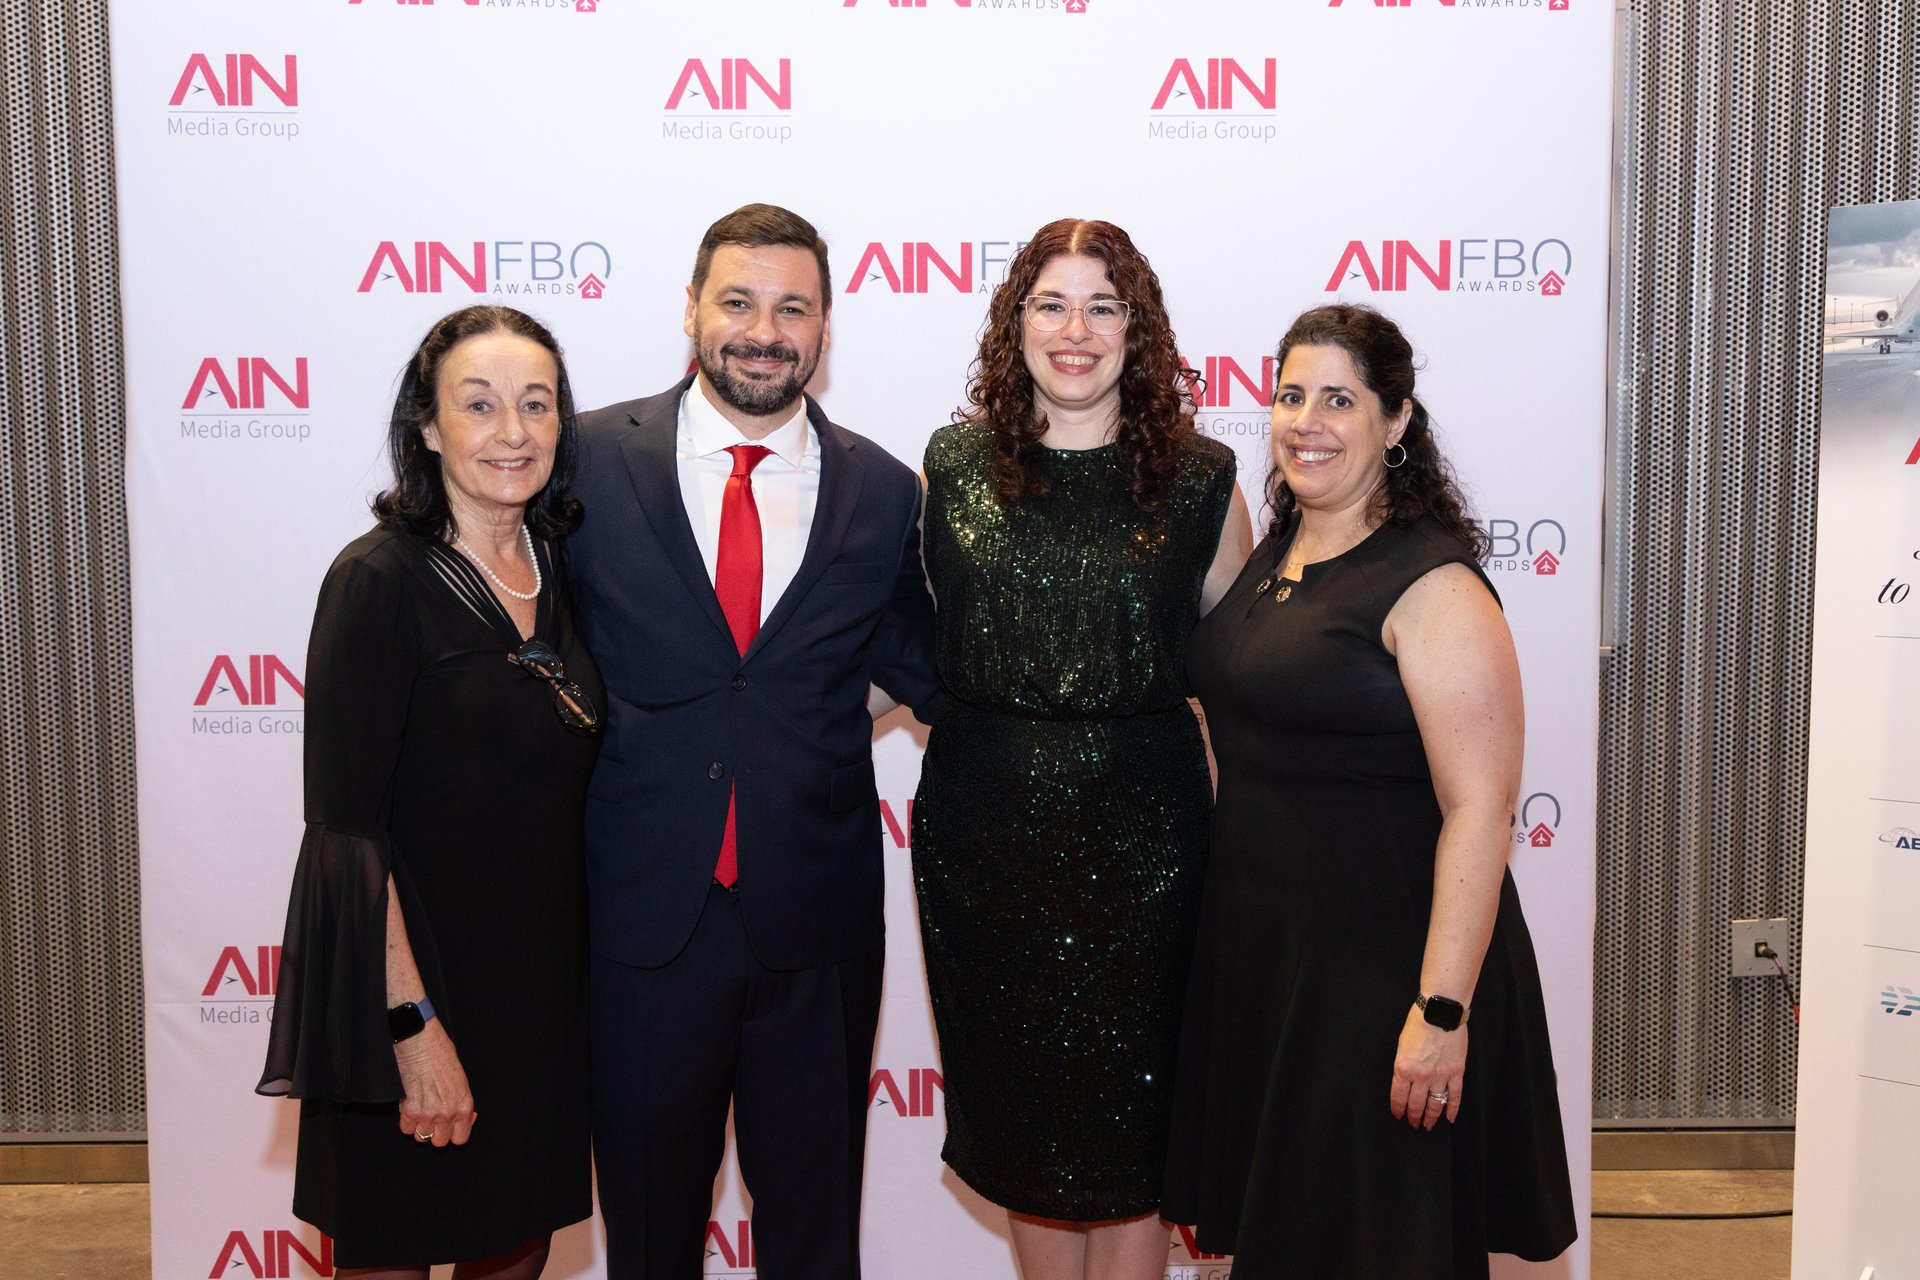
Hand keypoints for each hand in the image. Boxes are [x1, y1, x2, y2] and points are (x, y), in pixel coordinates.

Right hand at [394, 1021, 475, 1147]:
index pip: (460, 1138)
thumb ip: (460, 1102)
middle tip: (431, 1117)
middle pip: (439, 1142)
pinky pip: (406, 1128)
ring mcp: (428, 1114)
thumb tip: (464, 1119)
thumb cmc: (441, 1055)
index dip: (452, 1134)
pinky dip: (406, 1119)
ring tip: (420, 1107)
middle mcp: (448, 1113)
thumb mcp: (460, 1080)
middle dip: (435, 1131)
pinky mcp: (410, 1110)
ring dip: (419, 1125)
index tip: (447, 1128)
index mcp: (464, 1105)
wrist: (422, 1042)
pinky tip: (409, 1104)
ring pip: (421, 1137)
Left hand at [1389, 1004, 1465, 1130]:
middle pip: (1416, 1105)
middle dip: (1413, 1117)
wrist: (1439, 1012)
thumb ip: (1404, 1066)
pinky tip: (1450, 1118)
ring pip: (1435, 1105)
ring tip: (1428, 1125)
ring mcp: (1440, 1076)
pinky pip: (1455, 1096)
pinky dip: (1453, 1110)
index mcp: (1403, 1069)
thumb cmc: (1418, 1023)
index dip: (1398, 1109)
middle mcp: (1421, 1076)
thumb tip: (1406, 1082)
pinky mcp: (1456, 1073)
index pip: (1399, 1097)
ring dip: (1431, 1117)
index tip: (1398, 1115)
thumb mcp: (1401, 1046)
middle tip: (1413, 1123)